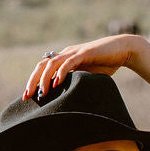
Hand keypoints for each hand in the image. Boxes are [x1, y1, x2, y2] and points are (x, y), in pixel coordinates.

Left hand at [24, 35, 144, 99]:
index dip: (33, 81)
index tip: (27, 97)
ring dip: (44, 79)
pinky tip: (56, 82)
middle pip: (42, 65)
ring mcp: (75, 52)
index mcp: (64, 59)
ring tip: (41, 93)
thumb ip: (75, 83)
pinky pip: (69, 62)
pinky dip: (61, 72)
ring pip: (52, 64)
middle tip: (27, 96)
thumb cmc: (106, 65)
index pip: (43, 69)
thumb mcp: (86, 77)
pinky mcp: (85, 53)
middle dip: (33, 81)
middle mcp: (66, 53)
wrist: (122, 50)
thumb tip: (65, 99)